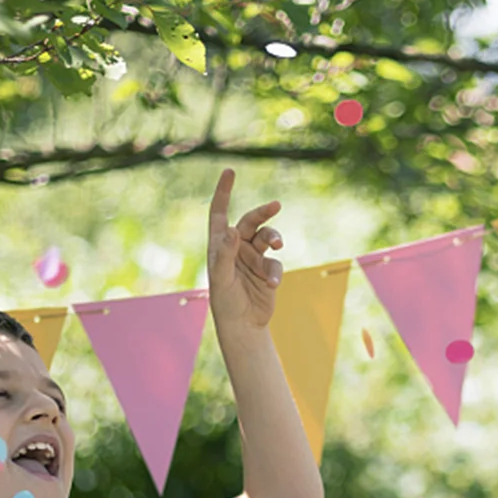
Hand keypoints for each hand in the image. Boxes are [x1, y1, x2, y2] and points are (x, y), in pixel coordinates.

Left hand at [207, 168, 282, 328]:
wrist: (243, 325)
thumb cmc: (224, 302)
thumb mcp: (222, 278)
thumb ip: (226, 254)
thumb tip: (232, 230)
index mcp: (220, 245)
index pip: (220, 212)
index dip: (224, 192)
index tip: (230, 172)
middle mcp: (237, 247)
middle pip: (251, 221)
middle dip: (263, 212)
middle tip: (276, 205)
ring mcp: (253, 258)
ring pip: (268, 238)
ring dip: (274, 238)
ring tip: (278, 245)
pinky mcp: (267, 271)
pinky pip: (276, 264)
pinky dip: (275, 273)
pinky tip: (271, 285)